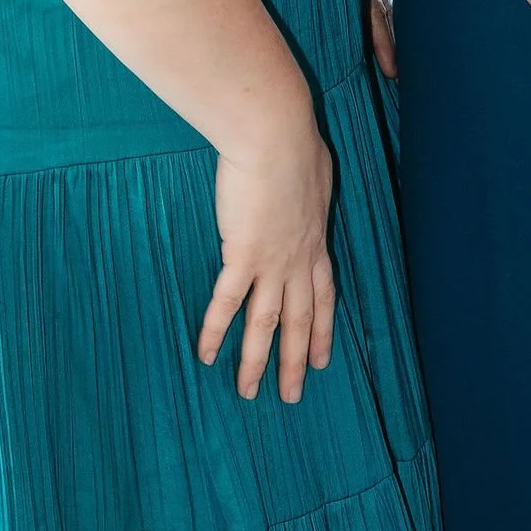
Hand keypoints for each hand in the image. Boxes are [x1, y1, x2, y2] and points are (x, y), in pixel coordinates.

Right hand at [198, 111, 337, 402]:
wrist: (276, 135)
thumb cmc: (296, 144)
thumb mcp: (316, 174)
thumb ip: (310, 192)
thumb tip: (308, 188)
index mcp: (316, 241)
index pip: (323, 295)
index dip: (324, 329)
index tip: (324, 358)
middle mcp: (299, 260)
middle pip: (300, 320)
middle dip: (297, 361)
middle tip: (293, 395)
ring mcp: (272, 261)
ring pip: (266, 323)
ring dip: (257, 361)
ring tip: (248, 393)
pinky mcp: (243, 254)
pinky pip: (227, 302)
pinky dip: (215, 330)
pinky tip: (205, 355)